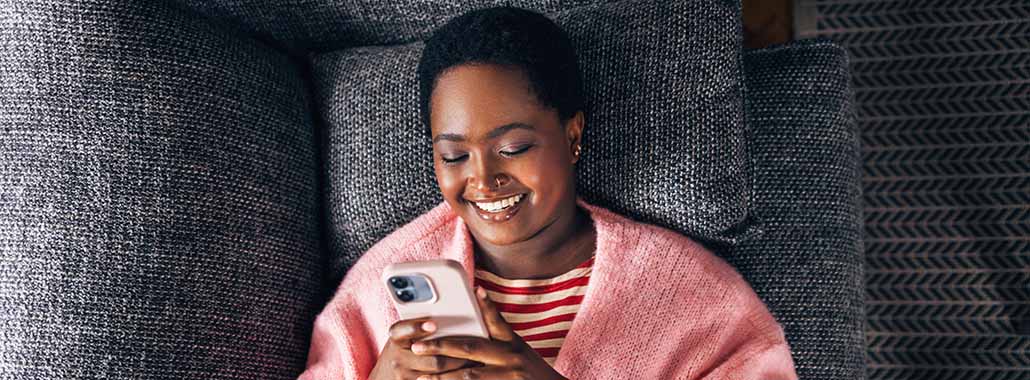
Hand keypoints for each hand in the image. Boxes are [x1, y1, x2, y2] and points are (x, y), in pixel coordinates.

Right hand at [369, 317, 471, 379]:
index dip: (417, 327)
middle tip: (473, 348)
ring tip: (476, 361)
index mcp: (395, 338)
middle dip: (454, 353)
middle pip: (430, 355)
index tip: (433, 324)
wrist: (385, 376)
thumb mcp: (404, 336)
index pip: (403, 330)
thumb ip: (418, 325)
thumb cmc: (402, 349)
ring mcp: (403, 375)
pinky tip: (463, 373)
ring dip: (459, 367)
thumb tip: (446, 311)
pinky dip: (452, 377)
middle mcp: (396, 357)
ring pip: (438, 372)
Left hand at [409, 286, 567, 379]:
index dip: (487, 305)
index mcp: (513, 343)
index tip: (476, 290)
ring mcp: (509, 376)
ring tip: (422, 377)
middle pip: (472, 348)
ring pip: (469, 375)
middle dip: (442, 346)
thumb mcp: (520, 351)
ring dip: (442, 377)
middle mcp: (511, 357)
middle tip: (418, 346)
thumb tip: (476, 313)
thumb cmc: (531, 373)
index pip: (497, 321)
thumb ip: (499, 337)